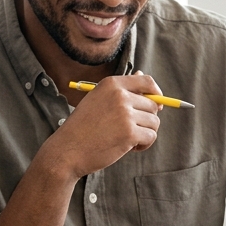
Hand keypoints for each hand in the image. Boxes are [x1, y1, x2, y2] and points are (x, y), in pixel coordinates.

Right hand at [38, 74, 163, 180]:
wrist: (67, 150)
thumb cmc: (82, 127)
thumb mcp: (98, 100)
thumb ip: (121, 90)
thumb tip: (142, 74)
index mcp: (111, 84)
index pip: (146, 81)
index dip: (156, 92)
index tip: (157, 103)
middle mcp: (120, 96)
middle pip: (153, 105)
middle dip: (146, 119)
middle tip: (130, 130)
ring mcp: (125, 114)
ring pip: (154, 122)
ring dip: (145, 133)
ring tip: (127, 140)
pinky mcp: (130, 133)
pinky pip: (151, 136)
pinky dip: (143, 144)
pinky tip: (129, 148)